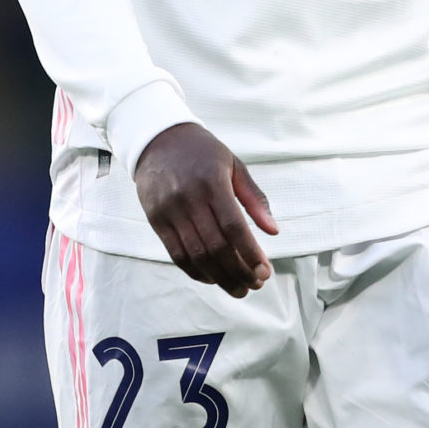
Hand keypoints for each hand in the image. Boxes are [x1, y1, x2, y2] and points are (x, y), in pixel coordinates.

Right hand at [133, 123, 279, 297]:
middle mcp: (189, 198)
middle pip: (216, 247)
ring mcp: (169, 210)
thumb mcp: (234, 164)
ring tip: (238, 288)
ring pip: (196, 255)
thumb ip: (255, 198)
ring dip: (220, 278)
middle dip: (238, 272)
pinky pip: (176, 254)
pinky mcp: (155, 219)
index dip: (250, 254)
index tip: (264, 272)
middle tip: (255, 285)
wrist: (157, 139)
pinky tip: (212, 278)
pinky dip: (195, 271)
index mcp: (212, 183)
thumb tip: (273, 230)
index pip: (234, 227)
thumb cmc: (202, 152)